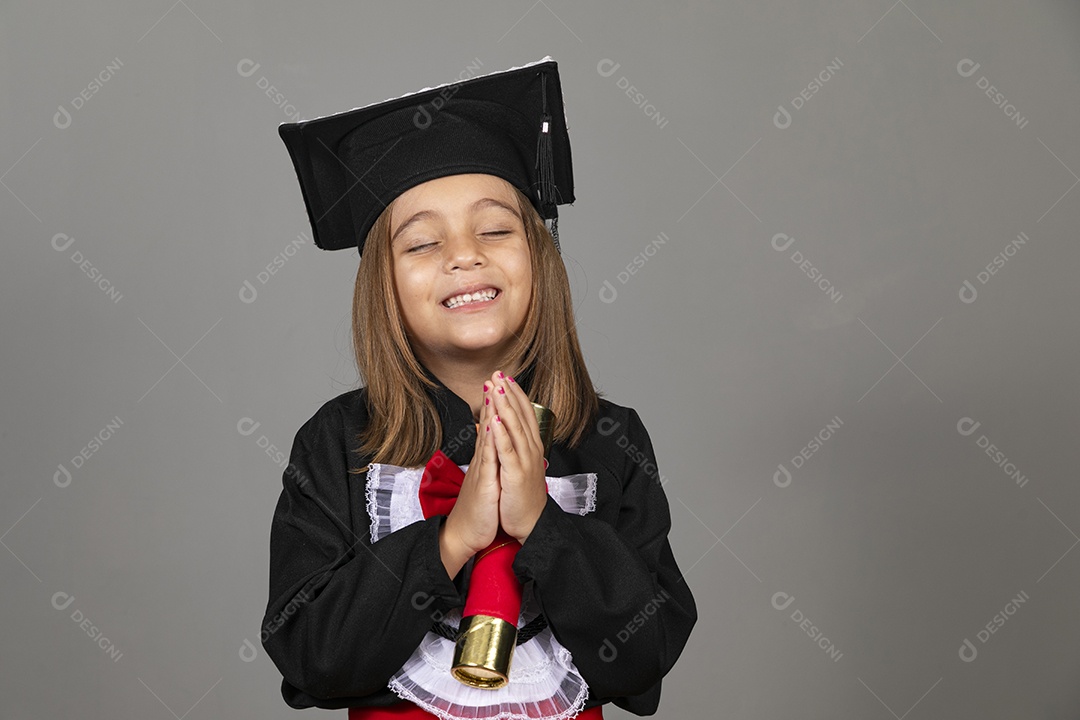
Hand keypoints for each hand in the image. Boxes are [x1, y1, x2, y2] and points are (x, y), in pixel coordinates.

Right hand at [443, 378, 500, 559]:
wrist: (464, 534)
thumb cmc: (477, 510)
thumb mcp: (484, 481)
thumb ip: (486, 462)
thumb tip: (489, 448)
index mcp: (485, 460)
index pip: (491, 427)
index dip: (496, 404)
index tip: (499, 383)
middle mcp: (482, 460)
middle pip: (488, 424)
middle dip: (492, 399)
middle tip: (495, 375)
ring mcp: (482, 469)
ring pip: (487, 435)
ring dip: (490, 412)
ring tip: (493, 389)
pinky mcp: (484, 482)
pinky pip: (488, 457)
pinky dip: (490, 439)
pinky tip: (492, 424)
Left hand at [488, 370, 547, 544]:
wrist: (530, 524)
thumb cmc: (521, 496)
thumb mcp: (516, 466)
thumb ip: (510, 444)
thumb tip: (498, 426)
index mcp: (531, 447)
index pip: (525, 414)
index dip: (516, 394)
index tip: (506, 377)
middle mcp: (531, 450)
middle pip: (520, 416)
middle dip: (509, 393)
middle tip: (499, 373)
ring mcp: (525, 462)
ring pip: (515, 428)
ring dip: (505, 407)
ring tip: (497, 388)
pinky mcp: (516, 475)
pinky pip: (507, 451)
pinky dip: (501, 435)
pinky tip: (495, 420)